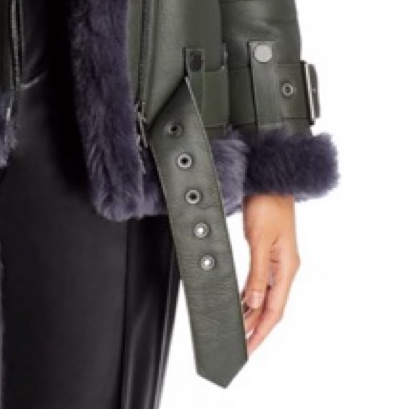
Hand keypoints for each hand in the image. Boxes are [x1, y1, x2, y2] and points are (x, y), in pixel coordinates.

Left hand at [240, 192, 300, 354]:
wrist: (271, 180)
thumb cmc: (268, 204)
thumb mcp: (259, 240)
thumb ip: (257, 274)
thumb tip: (255, 303)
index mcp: (287, 268)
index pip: (275, 309)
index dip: (262, 331)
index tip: (250, 347)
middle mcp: (284, 268)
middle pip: (271, 307)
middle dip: (257, 327)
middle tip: (241, 346)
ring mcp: (277, 261)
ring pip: (265, 296)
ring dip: (254, 313)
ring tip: (239, 330)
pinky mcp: (268, 253)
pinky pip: (260, 282)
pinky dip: (251, 296)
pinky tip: (242, 303)